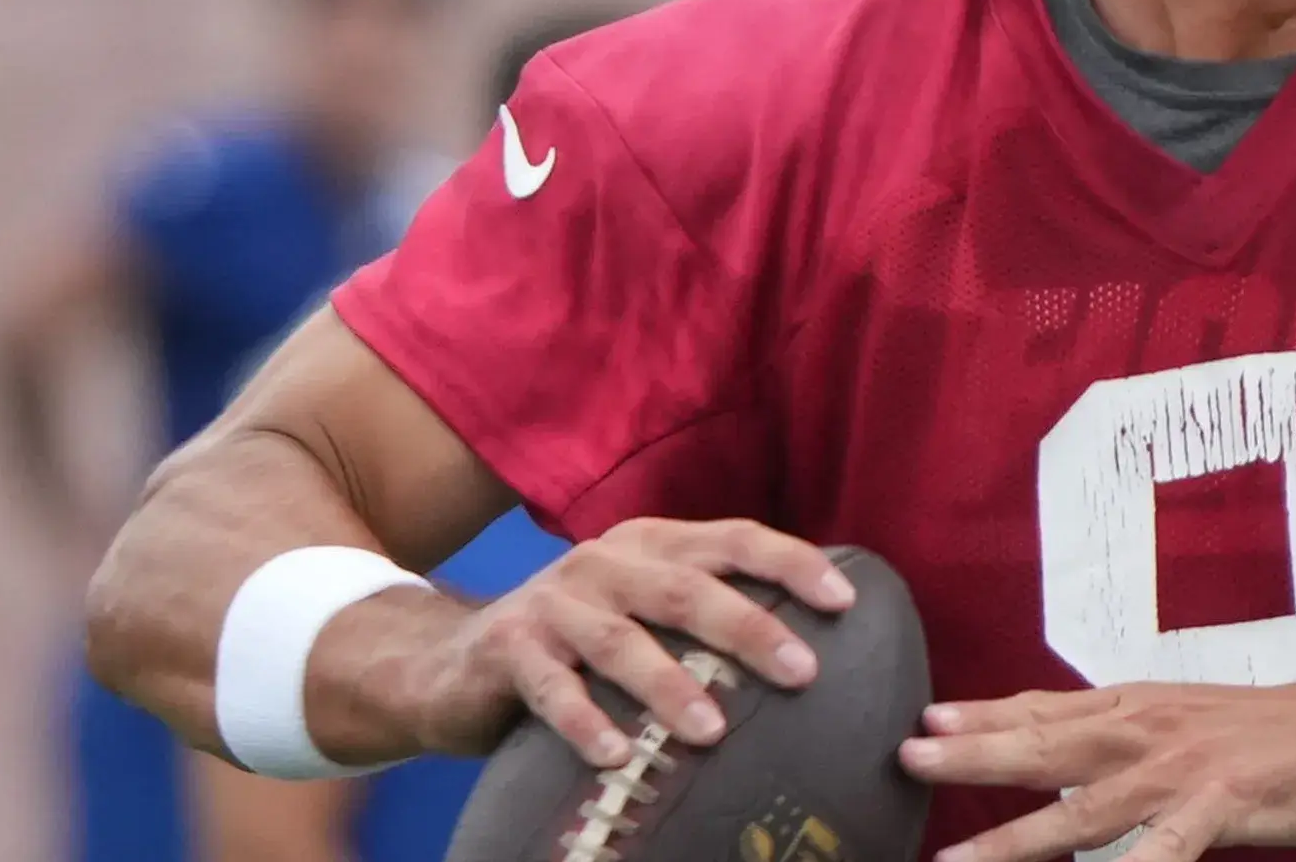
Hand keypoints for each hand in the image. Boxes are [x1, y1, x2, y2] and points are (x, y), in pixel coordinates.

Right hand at [386, 517, 855, 766]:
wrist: (451, 661)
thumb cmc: (577, 642)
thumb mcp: (640, 611)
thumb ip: (703, 614)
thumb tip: (810, 650)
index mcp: (650, 544)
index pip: (732, 539)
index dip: (790, 563)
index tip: (844, 602)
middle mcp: (605, 562)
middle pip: (686, 588)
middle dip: (749, 627)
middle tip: (802, 672)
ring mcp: (554, 602)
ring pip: (621, 640)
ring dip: (670, 685)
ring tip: (714, 731)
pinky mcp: (509, 649)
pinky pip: (551, 688)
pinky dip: (584, 722)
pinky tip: (616, 756)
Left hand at [897, 669, 1295, 861]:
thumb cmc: (1289, 734)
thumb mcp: (1200, 722)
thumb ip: (1138, 736)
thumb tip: (1079, 747)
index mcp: (1145, 708)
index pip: (1048, 709)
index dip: (984, 715)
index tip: (923, 720)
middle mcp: (1153, 730)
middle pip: (1046, 744)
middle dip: (973, 754)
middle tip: (906, 756)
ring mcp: (1186, 769)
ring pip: (1082, 806)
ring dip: (1014, 834)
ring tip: (956, 859)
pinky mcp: (1226, 804)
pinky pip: (1166, 850)